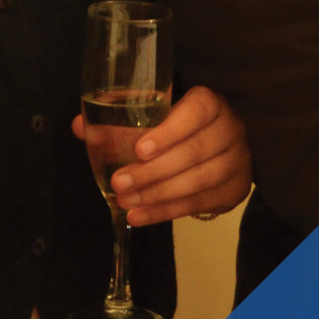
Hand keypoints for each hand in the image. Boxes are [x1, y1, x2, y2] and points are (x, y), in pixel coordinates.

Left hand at [73, 85, 250, 225]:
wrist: (220, 142)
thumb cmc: (178, 122)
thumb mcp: (154, 112)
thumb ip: (118, 117)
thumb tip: (80, 126)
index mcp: (211, 102)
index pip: (195, 112)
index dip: (168, 132)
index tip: (139, 150)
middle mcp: (230, 129)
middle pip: (193, 152)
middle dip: (152, 172)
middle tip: (119, 183)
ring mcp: (237, 162)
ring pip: (198, 181)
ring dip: (157, 195)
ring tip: (125, 202)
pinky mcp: (235, 191)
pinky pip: (198, 204)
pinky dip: (165, 212)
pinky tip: (139, 216)